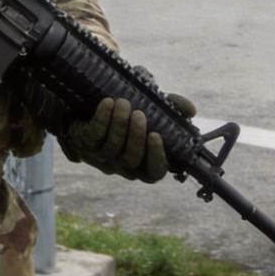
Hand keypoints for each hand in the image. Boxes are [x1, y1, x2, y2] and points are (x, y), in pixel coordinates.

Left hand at [59, 89, 196, 183]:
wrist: (88, 102)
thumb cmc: (126, 108)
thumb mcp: (150, 105)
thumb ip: (170, 107)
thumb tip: (191, 110)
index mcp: (141, 161)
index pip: (153, 174)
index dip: (156, 159)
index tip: (156, 135)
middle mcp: (122, 164)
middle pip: (131, 160)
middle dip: (136, 137)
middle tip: (139, 113)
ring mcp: (101, 156)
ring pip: (111, 148)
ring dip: (118, 124)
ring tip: (123, 102)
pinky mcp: (83, 143)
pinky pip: (93, 136)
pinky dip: (101, 118)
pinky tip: (107, 103)